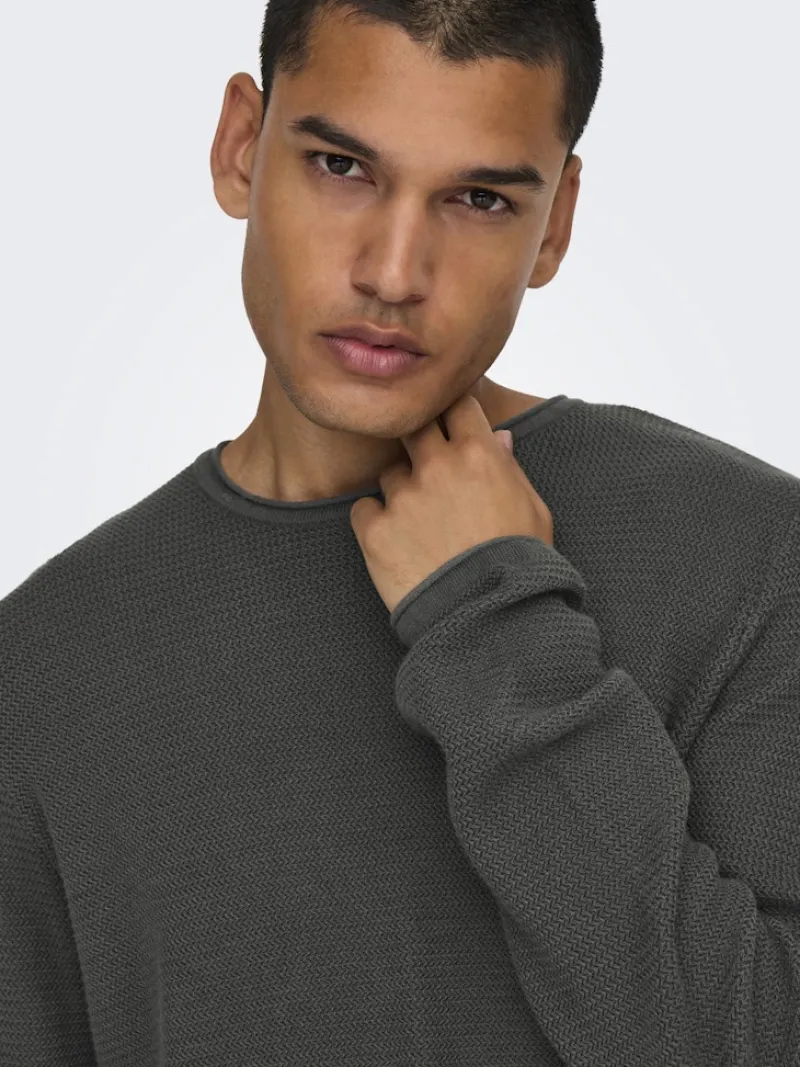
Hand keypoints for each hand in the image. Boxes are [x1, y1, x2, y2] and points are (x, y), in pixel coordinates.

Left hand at [349, 392, 553, 613]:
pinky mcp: (374, 529)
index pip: (457, 405)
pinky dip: (376, 523)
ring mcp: (403, 496)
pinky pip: (364, 509)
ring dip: (401, 492)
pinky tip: (398, 547)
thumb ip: (511, 469)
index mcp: (480, 454)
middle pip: (415, 427)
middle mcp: (437, 466)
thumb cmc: (520, 568)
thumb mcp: (534, 512)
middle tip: (430, 474)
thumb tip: (499, 438)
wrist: (489, 623)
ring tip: (422, 530)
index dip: (453, 416)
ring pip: (390, 474)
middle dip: (421, 444)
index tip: (451, 429)